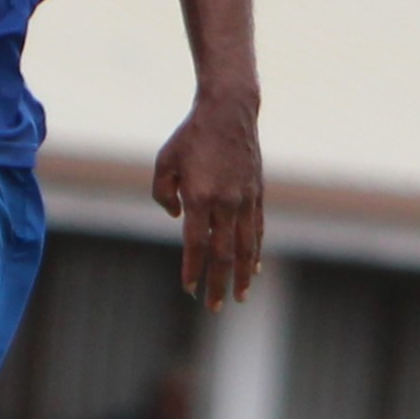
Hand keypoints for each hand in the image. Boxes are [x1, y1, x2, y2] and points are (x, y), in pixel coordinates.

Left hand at [153, 89, 262, 310]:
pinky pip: (257, 230)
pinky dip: (255, 252)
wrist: (228, 112)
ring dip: (241, 275)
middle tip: (213, 306)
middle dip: (218, 282)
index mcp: (199, 196)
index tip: (189, 289)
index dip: (193, 269)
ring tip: (239, 297)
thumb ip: (162, 194)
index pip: (196, 244)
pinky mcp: (258, 193)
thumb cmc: (190, 136)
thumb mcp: (164, 161)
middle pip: (223, 253)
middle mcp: (225, 202)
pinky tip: (253, 268)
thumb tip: (176, 220)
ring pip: (245, 247)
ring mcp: (245, 199)